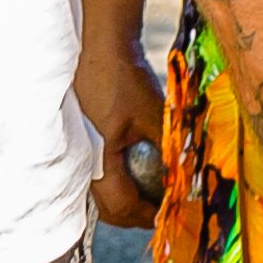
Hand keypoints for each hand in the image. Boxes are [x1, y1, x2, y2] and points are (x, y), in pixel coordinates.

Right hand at [74, 32, 160, 226]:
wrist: (99, 47)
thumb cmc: (125, 78)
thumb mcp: (155, 116)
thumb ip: (169, 151)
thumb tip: (188, 180)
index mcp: (97, 158)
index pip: (121, 206)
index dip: (147, 216)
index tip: (169, 214)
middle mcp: (80, 160)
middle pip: (106, 208)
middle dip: (134, 214)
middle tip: (160, 208)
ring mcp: (74, 152)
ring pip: (97, 195)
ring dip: (122, 200)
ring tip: (147, 193)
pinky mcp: (75, 142)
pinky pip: (92, 177)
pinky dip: (113, 182)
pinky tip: (131, 171)